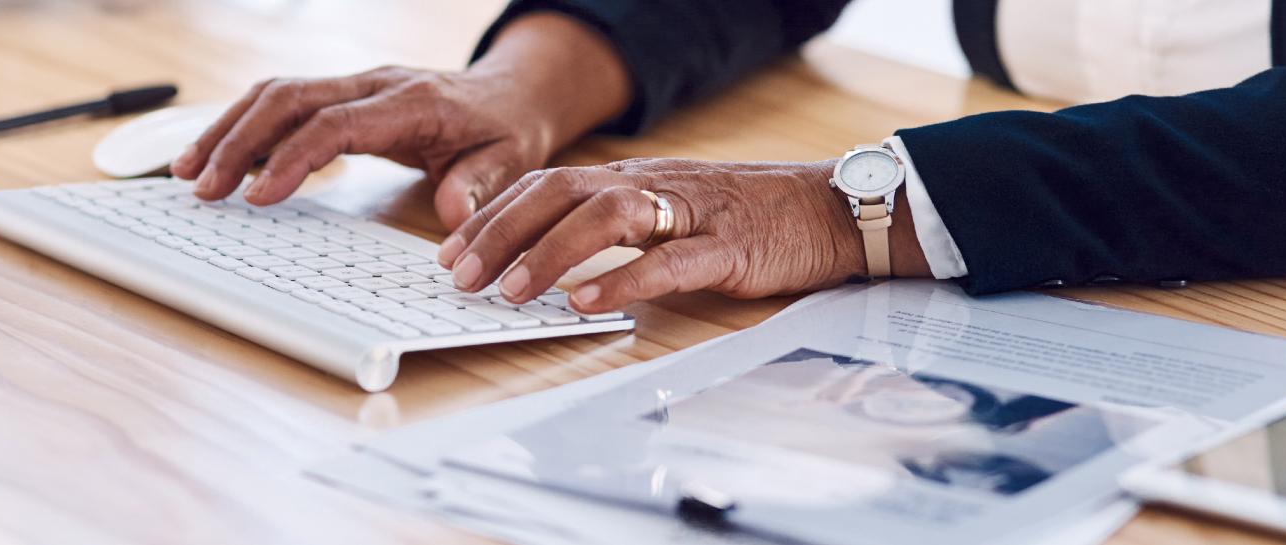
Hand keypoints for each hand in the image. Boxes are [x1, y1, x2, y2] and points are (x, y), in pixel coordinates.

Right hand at [169, 13, 630, 228]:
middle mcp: (374, 84)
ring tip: (188, 173)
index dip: (292, 157)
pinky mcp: (340, 94)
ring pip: (276, 93)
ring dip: (228, 130)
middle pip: (290, 98)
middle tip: (201, 187)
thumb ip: (479, 185)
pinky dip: (244, 126)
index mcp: (411, 102)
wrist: (510, 95)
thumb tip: (454, 215)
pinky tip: (217, 158)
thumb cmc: (505, 130)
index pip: (336, 123)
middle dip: (238, 140)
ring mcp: (353, 84)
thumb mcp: (508, 161)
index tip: (257, 195)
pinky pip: (283, 101)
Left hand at [438, 158, 918, 313]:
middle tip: (461, 274)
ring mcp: (691, 213)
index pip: (548, 185)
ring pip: (607, 217)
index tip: (451, 250)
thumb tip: (555, 258)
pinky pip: (669, 261)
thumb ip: (620, 228)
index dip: (494, 215)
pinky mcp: (728, 247)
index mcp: (635, 179)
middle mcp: (654, 186)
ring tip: (512, 289)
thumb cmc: (751, 218)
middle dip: (503, 232)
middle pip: (562, 193)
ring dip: (550, 253)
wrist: (834, 209)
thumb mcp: (672, 213)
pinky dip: (624, 279)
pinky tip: (589, 302)